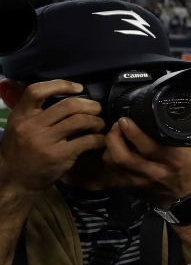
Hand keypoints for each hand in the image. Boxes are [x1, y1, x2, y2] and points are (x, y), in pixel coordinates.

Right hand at [0, 80, 106, 194]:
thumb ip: (36, 113)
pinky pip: (87, 141)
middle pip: (68, 105)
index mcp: (20, 116)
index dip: (61, 85)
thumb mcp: (19, 127)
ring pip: (80, 121)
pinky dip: (98, 139)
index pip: (36, 91)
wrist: (15, 179)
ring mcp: (45, 141)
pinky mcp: (59, 155)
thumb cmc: (21, 150)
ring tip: (99, 125)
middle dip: (90, 105)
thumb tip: (67, 96)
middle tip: (97, 109)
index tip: (79, 87)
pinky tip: (100, 141)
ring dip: (96, 121)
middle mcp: (31, 126)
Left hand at [99, 117, 190, 207]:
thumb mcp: (185, 149)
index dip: (133, 132)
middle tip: (117, 126)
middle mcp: (154, 173)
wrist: (180, 195)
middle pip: (123, 157)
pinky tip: (115, 148)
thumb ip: (171, 135)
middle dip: (114, 137)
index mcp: (173, 161)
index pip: (149, 147)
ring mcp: (138, 182)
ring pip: (113, 163)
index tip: (125, 120)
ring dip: (109, 146)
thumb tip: (152, 114)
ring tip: (115, 135)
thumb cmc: (184, 166)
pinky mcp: (127, 187)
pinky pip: (111, 169)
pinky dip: (110, 155)